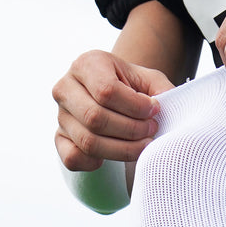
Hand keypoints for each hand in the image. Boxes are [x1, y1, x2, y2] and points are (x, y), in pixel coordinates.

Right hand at [52, 50, 173, 170]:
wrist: (112, 97)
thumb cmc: (132, 88)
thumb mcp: (148, 81)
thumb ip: (161, 90)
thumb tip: (166, 105)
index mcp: (86, 64)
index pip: (106, 91)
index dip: (135, 107)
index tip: (155, 111)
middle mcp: (66, 87)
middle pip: (95, 118)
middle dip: (131, 130)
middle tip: (151, 130)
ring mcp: (60, 114)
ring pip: (88, 142)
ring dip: (122, 149)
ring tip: (143, 144)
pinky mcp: (59, 138)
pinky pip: (73, 158)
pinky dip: (96, 162)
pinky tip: (115, 152)